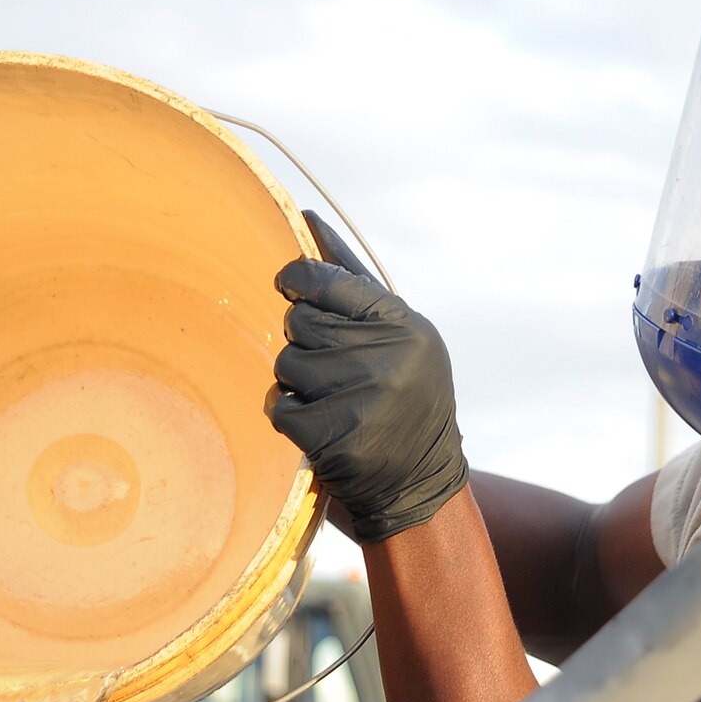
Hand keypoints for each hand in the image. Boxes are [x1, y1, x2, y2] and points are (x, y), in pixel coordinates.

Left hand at [267, 213, 467, 543]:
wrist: (420, 485)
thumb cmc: (401, 399)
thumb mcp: (398, 337)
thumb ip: (353, 284)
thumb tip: (305, 216)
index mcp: (406, 326)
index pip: (328, 279)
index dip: (298, 279)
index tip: (290, 286)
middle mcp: (390, 358)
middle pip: (299, 323)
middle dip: (302, 342)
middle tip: (331, 366)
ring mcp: (365, 399)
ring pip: (285, 364)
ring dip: (295, 382)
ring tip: (329, 399)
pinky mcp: (338, 438)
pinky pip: (279, 407)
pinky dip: (290, 417)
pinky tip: (320, 426)